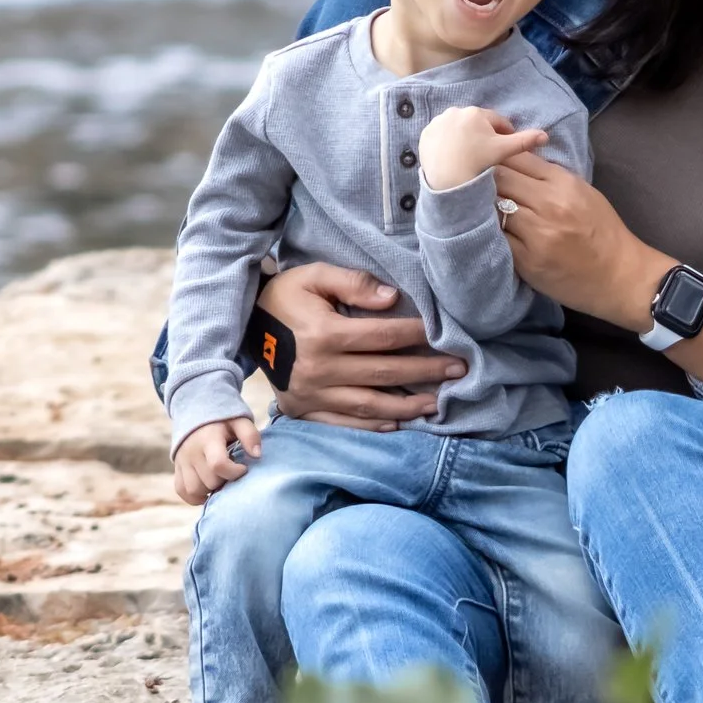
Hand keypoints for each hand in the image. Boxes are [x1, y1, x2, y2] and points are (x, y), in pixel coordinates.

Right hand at [173, 416, 261, 504]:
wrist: (195, 412)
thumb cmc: (223, 421)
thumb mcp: (239, 421)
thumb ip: (250, 436)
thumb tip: (257, 455)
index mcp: (208, 439)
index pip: (218, 464)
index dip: (234, 472)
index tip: (243, 468)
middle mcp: (192, 452)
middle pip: (209, 481)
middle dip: (224, 481)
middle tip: (232, 473)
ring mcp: (182, 461)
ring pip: (194, 490)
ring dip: (210, 491)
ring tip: (220, 480)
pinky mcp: (177, 468)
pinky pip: (182, 491)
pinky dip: (195, 496)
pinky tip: (208, 490)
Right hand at [258, 263, 462, 429]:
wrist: (244, 325)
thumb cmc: (287, 296)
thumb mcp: (314, 276)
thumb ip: (353, 284)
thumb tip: (393, 298)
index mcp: (324, 334)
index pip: (382, 337)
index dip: (417, 335)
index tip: (446, 336)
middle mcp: (319, 368)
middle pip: (384, 372)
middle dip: (425, 372)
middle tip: (458, 371)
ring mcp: (310, 394)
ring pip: (369, 405)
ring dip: (406, 406)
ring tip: (437, 404)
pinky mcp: (302, 410)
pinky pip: (343, 424)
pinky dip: (373, 426)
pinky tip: (398, 423)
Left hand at [419, 107, 547, 192]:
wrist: (447, 179)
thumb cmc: (478, 162)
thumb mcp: (503, 151)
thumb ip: (524, 141)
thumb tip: (546, 135)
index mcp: (476, 113)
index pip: (496, 121)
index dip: (504, 133)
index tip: (506, 146)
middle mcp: (455, 111)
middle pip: (476, 123)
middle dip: (483, 134)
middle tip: (486, 154)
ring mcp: (437, 122)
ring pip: (458, 128)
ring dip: (464, 137)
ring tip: (469, 156)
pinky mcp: (425, 134)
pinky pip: (440, 136)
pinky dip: (447, 143)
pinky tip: (452, 157)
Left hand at [491, 152, 666, 328]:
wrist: (619, 276)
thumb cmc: (603, 232)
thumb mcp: (583, 192)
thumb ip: (550, 176)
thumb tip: (516, 159)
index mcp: (563, 183)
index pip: (517, 157)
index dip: (499, 156)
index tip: (489, 161)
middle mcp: (549, 204)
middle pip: (499, 178)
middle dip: (485, 178)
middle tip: (475, 184)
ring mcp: (537, 234)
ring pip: (493, 207)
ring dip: (484, 206)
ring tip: (479, 208)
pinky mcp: (527, 260)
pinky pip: (496, 238)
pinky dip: (490, 232)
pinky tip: (489, 232)